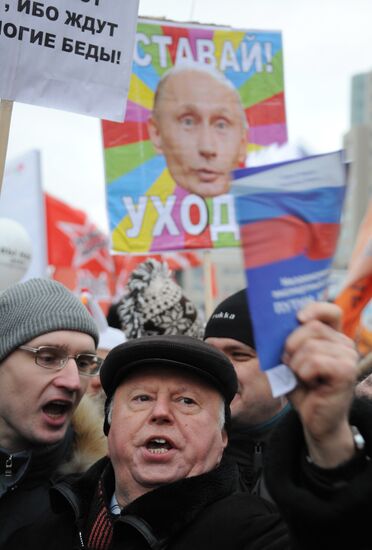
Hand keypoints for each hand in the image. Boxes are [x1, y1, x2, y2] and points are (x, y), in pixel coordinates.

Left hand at [283, 302, 358, 467]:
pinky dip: (303, 373)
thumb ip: (289, 341)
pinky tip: (311, 384)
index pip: (330, 311)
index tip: (298, 318)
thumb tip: (274, 325)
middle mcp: (344, 344)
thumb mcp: (292, 360)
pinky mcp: (346, 372)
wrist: (316, 420)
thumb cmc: (304, 389)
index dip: (314, 309)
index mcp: (333, 337)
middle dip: (292, 345)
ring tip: (302, 377)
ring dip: (296, 364)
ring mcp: (348, 357)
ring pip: (310, 347)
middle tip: (292, 364)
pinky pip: (314, 362)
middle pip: (312, 327)